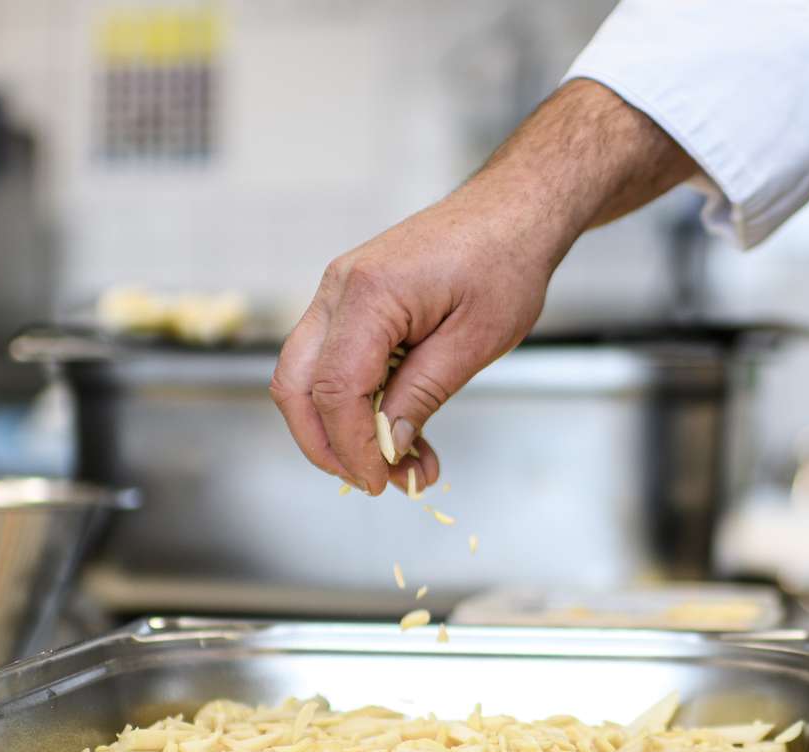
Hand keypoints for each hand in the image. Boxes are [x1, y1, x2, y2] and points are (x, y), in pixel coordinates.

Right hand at [271, 80, 699, 494]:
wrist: (513, 212)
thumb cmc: (504, 262)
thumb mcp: (474, 341)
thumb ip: (421, 395)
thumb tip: (386, 447)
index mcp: (369, 294)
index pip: (335, 389)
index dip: (352, 446)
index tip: (382, 481)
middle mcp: (339, 289)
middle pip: (296, 384)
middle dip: (326, 445)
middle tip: (374, 481)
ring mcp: (339, 292)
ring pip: (307, 377)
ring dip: (342, 428)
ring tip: (401, 462)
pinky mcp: (351, 301)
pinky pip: (334, 361)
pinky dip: (356, 402)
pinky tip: (399, 429)